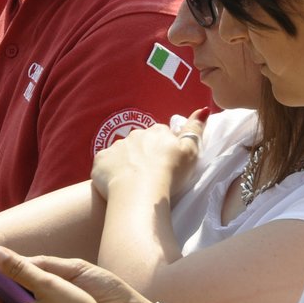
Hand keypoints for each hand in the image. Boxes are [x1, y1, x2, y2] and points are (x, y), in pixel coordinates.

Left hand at [90, 111, 206, 199]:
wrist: (140, 191)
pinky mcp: (100, 161)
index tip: (166, 163)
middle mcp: (134, 134)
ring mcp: (115, 147)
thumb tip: (203, 110)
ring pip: (122, 153)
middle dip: (144, 154)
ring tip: (134, 182)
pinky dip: (110, 172)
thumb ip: (195, 130)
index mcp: (157, 132)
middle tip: (150, 174)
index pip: (161, 135)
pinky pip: (105, 164)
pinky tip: (117, 185)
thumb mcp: (190, 151)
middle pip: (140, 142)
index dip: (164, 148)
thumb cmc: (170, 173)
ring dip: (127, 163)